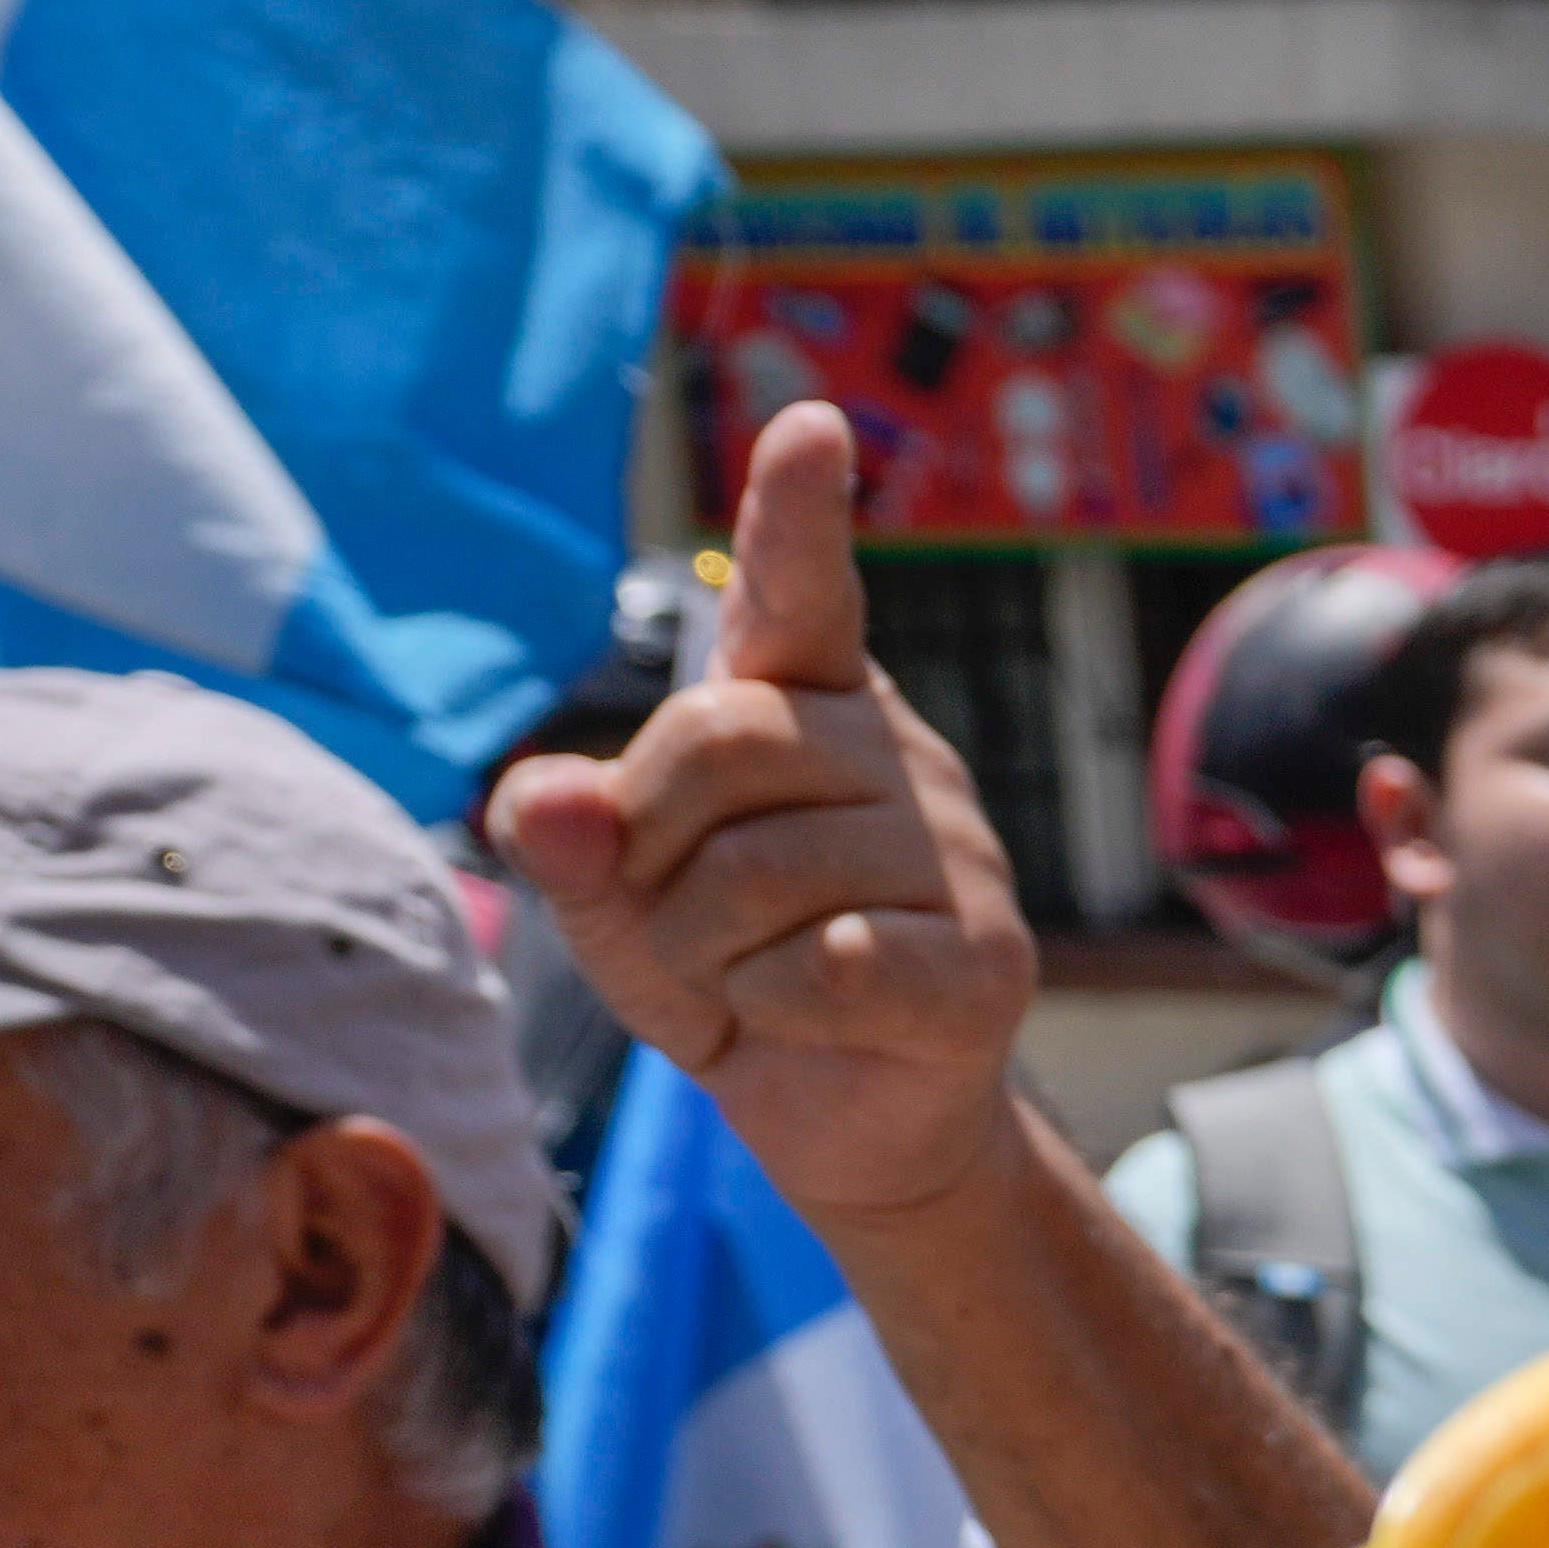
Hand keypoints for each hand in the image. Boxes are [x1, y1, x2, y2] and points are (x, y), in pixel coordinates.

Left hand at [489, 404, 1044, 1243]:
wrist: (853, 1122)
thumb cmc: (729, 975)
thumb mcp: (613, 903)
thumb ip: (566, 840)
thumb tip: (560, 802)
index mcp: (807, 705)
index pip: (802, 591)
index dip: (801, 511)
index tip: (811, 424)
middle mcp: (893, 753)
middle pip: (716, 741)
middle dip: (645, 847)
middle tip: (671, 920)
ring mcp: (958, 856)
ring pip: (759, 872)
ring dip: (700, 953)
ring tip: (738, 982)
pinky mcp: (988, 963)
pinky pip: (831, 961)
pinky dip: (770, 1008)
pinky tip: (798, 1018)